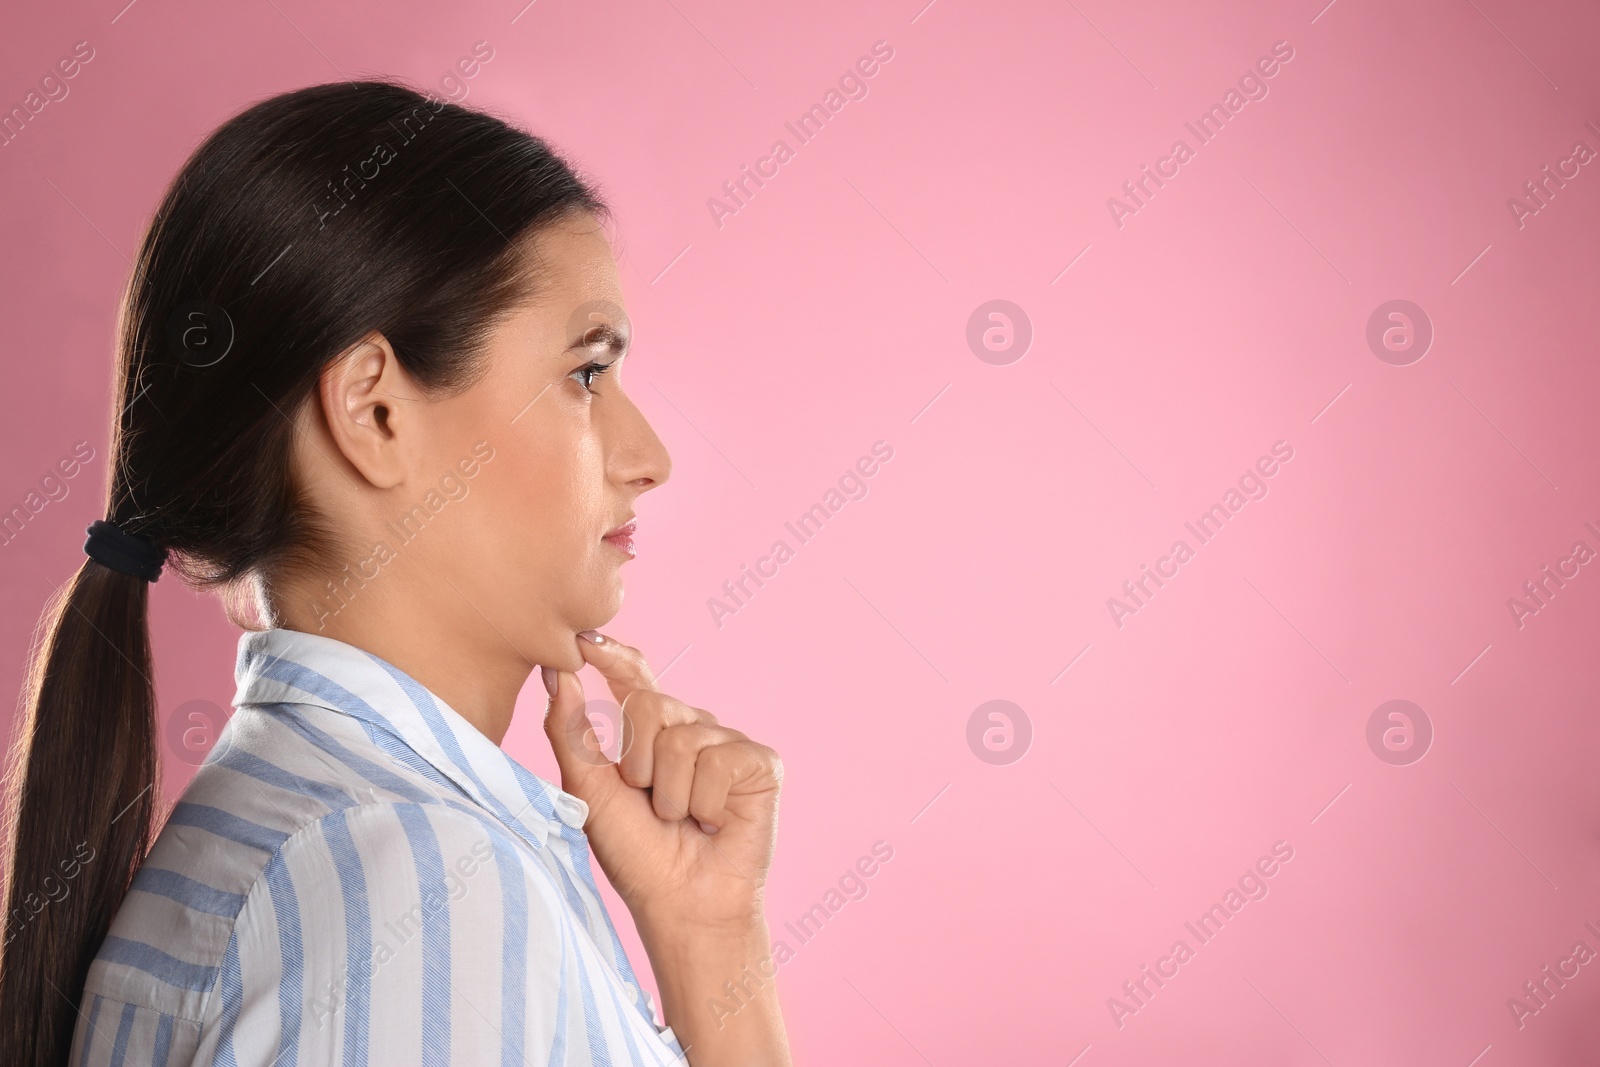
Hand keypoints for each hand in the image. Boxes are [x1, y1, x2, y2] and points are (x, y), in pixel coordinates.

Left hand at [541, 631, 782, 932]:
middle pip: (649, 706)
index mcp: (650, 731)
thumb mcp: (589, 790)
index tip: (582, 641)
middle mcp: (691, 727)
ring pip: (682, 739)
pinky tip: (715, 822)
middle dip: (637, 765)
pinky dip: (707, 801)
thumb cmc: (636, 854)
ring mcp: (727, 742)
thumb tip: (556, 673)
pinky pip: (720, 759)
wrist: (681, 903)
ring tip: (684, 819)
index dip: (611, 655)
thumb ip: (571, 731)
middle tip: (652, 805)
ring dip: (671, 794)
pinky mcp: (760, 763)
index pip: (634, 675)